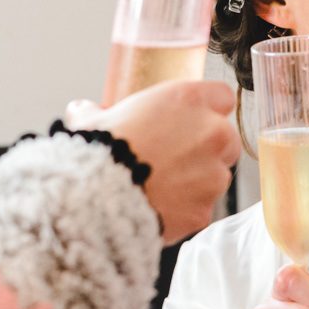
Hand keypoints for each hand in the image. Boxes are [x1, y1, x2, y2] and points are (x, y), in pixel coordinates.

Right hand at [66, 80, 238, 243]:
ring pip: (216, 177)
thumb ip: (95, 112)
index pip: (222, 97)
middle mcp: (211, 134)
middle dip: (207, 149)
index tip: (193, 120)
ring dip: (197, 182)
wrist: (94, 201)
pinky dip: (184, 211)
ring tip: (160, 187)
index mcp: (189, 101)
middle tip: (175, 158)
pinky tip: (158, 208)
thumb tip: (83, 111)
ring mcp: (213, 175)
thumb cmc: (95, 154)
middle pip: (226, 140)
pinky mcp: (205, 211)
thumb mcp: (91, 121)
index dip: (208, 109)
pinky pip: (200, 209)